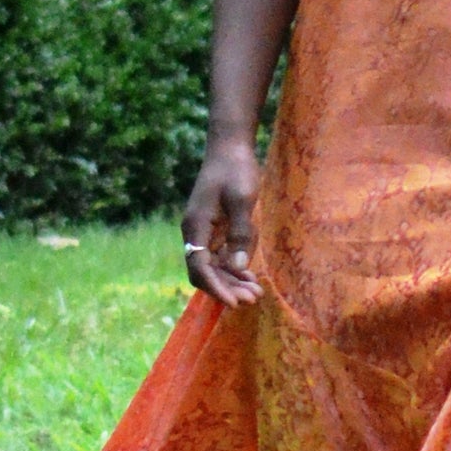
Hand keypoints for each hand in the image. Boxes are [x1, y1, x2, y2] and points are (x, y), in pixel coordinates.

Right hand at [182, 137, 263, 304]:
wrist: (230, 148)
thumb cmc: (235, 170)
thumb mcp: (242, 201)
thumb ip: (241, 234)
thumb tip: (238, 268)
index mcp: (196, 226)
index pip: (200, 267)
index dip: (216, 287)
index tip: (235, 303)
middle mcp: (195, 232)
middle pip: (205, 271)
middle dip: (226, 288)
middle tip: (252, 299)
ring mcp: (203, 231)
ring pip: (213, 266)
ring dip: (232, 281)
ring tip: (255, 293)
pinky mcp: (214, 229)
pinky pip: (220, 255)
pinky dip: (233, 267)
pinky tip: (250, 277)